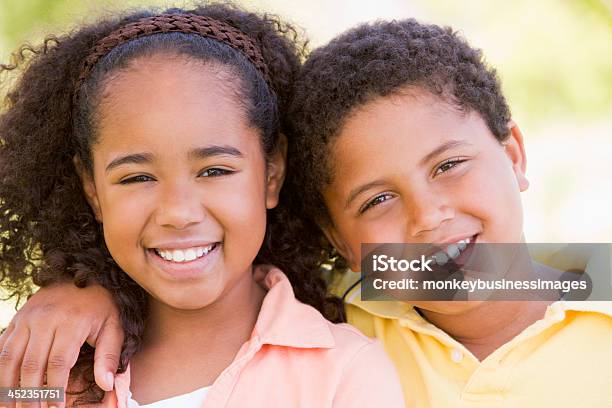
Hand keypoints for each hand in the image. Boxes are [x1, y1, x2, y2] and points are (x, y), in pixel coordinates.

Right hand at [0, 282, 123, 406]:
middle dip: (30, 394)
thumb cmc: (102, 306)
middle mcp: (45, 319)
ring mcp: (27, 318)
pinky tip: (3, 388)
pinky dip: (0, 369)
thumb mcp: (114, 327)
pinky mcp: (18, 319)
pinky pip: (2, 346)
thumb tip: (106, 385)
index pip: (58, 363)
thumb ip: (109, 356)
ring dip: (8, 387)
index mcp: (71, 322)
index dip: (55, 389)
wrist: (84, 275)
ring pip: (10, 358)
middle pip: (31, 364)